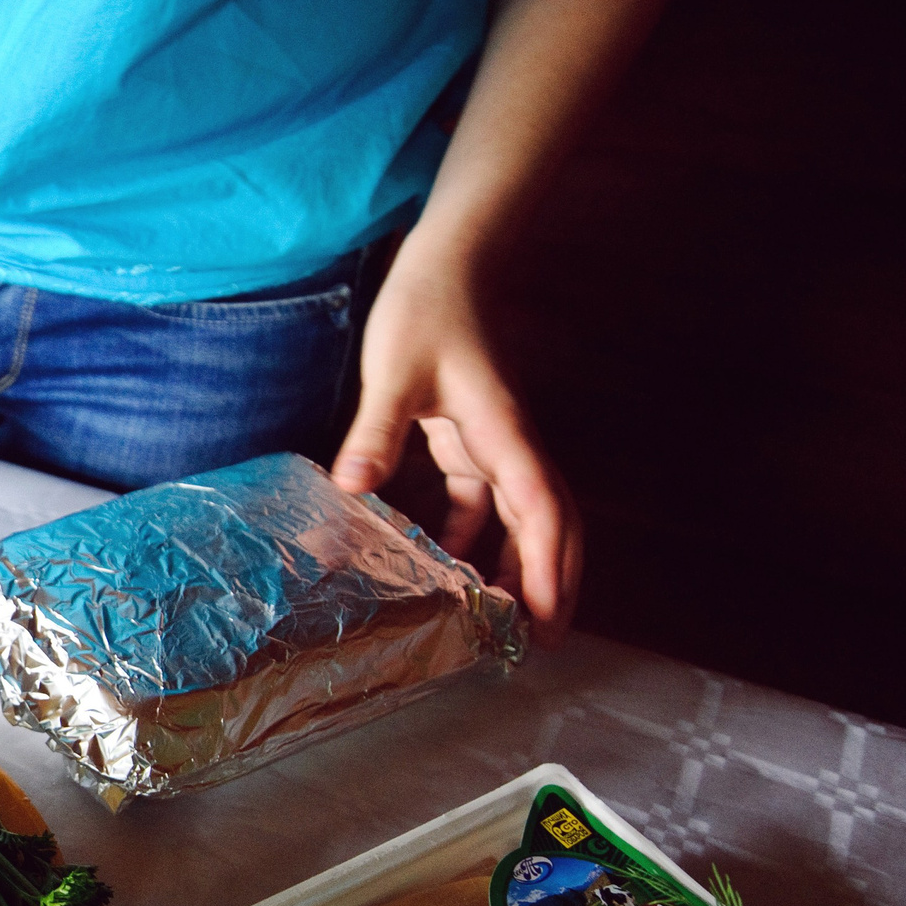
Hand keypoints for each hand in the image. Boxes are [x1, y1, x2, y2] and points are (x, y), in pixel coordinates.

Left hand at [330, 244, 581, 644]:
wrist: (446, 263)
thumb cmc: (427, 309)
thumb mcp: (394, 372)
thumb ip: (376, 433)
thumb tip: (353, 491)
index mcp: (505, 434)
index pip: (540, 514)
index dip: (548, 570)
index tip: (546, 619)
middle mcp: (512, 444)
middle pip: (550, 526)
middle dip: (552, 583)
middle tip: (537, 642)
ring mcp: (496, 442)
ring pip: (521, 517)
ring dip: (517, 564)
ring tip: (497, 618)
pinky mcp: (473, 436)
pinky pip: (485, 500)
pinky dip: (475, 536)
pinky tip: (446, 563)